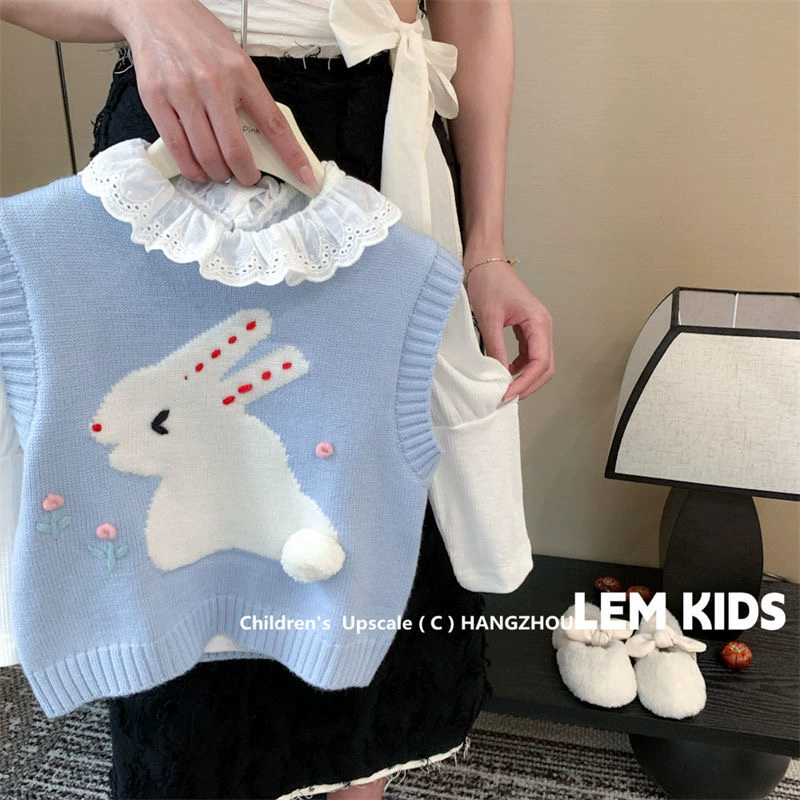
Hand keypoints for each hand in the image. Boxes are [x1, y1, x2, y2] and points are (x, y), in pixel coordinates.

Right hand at [111, 0, 318, 187]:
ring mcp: (182, 92)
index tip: (306, 177)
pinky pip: (177, 147)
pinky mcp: (156, 99)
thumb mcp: (237, 59)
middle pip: (236, 149)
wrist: (155, 9)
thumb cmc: (201, 38)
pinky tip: (198, 172)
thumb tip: (267, 139)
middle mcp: (213, 83)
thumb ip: (250, 96)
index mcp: (242, 73)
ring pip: (206, 153)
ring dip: (218, 174)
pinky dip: (191, 168)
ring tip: (221, 175)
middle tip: (247, 178)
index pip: (274, 124)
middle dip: (246, 175)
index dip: (292, 156)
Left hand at [464, 257, 553, 402]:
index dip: (525, 383)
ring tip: (505, 390)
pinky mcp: (527, 328)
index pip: (540, 363)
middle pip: (546, 367)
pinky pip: (530, 354)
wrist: (485, 260)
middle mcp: (543, 326)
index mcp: (538, 322)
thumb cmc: (488, 281)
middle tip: (507, 399)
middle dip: (528, 386)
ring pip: (539, 363)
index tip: (507, 395)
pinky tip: (506, 372)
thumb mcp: (488, 318)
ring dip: (525, 379)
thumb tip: (499, 375)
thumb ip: (495, 348)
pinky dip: (521, 368)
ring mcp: (536, 327)